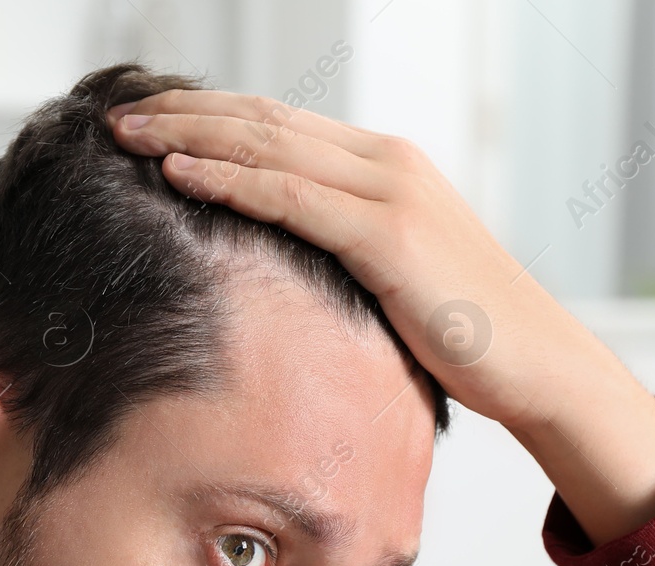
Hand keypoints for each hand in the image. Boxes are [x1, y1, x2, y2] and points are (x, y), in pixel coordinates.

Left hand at [109, 91, 654, 545]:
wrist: (536, 363)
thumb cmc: (465, 334)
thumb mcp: (393, 279)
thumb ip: (342, 253)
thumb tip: (278, 269)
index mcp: (384, 168)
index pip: (279, 124)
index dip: (209, 116)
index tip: (149, 122)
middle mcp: (386, 163)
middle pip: (264, 120)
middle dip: (184, 113)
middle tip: (118, 116)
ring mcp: (390, 192)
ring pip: (269, 146)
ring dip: (189, 136)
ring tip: (127, 135)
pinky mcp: (390, 235)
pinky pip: (291, 197)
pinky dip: (230, 180)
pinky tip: (179, 175)